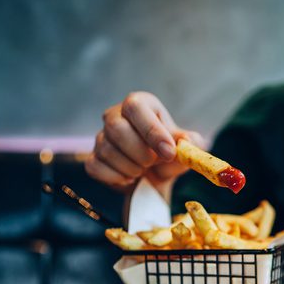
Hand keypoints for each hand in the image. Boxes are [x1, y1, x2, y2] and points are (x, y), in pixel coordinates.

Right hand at [85, 92, 205, 193]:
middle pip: (116, 128)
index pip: (135, 107)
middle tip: (153, 163)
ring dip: (131, 168)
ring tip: (144, 170)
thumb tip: (187, 140)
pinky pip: (96, 167)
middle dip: (140, 152)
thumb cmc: (169, 155)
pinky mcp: (93, 158)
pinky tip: (129, 178)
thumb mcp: (185, 148)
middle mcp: (115, 115)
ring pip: (107, 151)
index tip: (169, 153)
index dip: (151, 131)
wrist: (155, 178)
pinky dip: (116, 178)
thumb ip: (190, 142)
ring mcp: (101, 137)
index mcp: (140, 104)